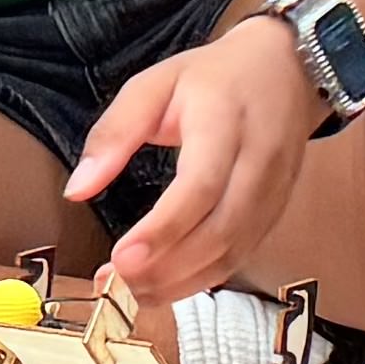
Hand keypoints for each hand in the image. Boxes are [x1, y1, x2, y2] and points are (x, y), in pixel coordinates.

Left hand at [68, 21, 321, 310]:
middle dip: (167, 267)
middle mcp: (258, 162)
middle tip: (118, 284)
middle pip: (220, 230)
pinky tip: (167, 286)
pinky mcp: (275, 212)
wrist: (288, 70)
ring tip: (133, 293)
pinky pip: (241, 255)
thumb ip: (114, 134)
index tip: (122, 258)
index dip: (163, 229)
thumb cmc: (216, 78)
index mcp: (225, 122)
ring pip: (232, 251)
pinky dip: (202, 278)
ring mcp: (274, 192)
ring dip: (182, 282)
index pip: (200, 186)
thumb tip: (77, 190)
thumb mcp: (154, 86)